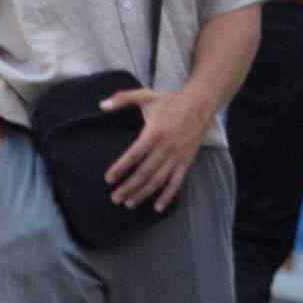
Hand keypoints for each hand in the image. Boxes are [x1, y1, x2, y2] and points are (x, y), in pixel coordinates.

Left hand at [108, 81, 217, 210]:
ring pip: (158, 180)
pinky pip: (176, 182)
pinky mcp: (186, 161)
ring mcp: (177, 156)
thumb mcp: (145, 96)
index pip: (134, 154)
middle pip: (144, 172)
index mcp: (154, 132)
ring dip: (143, 193)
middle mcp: (166, 147)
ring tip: (129, 204)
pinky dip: (168, 195)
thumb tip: (101, 105)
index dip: (121, 168)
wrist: (201, 104)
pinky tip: (158, 207)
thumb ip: (122, 99)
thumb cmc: (170, 101)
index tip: (109, 179)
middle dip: (129, 187)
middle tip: (115, 198)